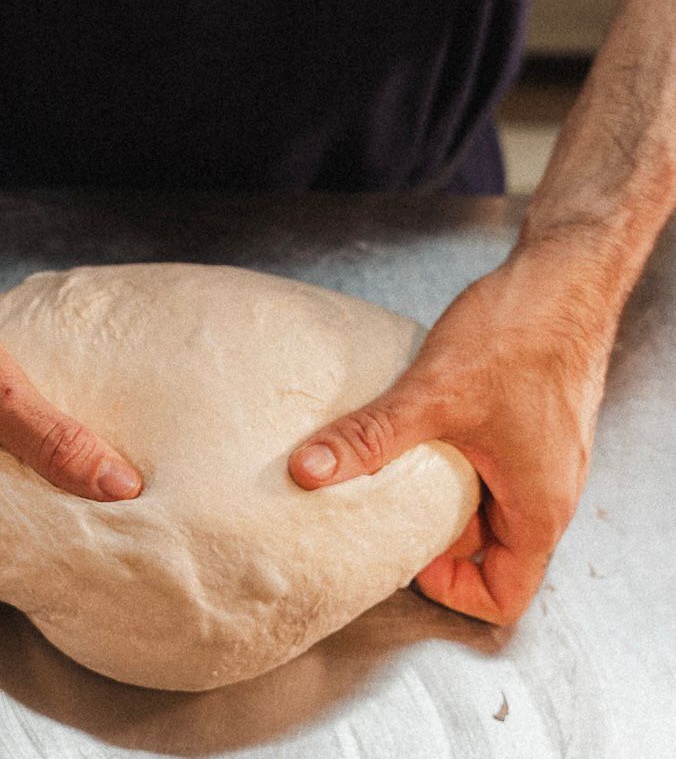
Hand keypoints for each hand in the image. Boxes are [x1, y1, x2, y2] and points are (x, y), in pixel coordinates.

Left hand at [288, 237, 616, 622]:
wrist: (562, 276)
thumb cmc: (521, 336)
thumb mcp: (431, 396)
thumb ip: (369, 438)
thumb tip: (308, 471)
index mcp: (539, 508)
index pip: (502, 596)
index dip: (450, 589)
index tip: (407, 555)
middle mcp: (548, 490)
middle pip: (487, 548)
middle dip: (430, 533)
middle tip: (381, 506)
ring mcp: (541, 455)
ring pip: (483, 500)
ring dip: (437, 489)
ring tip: (391, 461)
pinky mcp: (529, 421)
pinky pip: (487, 459)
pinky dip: (450, 453)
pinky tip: (413, 422)